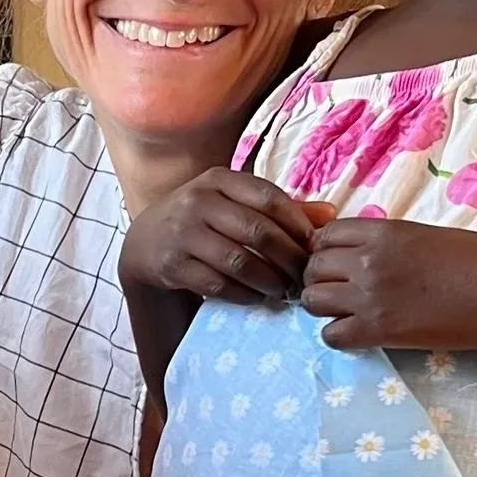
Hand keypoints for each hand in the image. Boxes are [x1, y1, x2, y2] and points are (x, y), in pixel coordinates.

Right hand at [118, 169, 311, 304]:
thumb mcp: (235, 203)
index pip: (269, 198)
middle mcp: (198, 201)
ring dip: (269, 280)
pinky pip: (218, 284)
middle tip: (304, 276)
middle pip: (257, 231)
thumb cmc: (203, 219)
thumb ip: (281, 208)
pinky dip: (245, 294)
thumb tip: (331, 215)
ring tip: (284, 290)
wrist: (146, 242)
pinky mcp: (172, 265)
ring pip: (239, 261)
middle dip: (288, 258)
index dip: (297, 224)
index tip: (313, 246)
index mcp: (219, 179)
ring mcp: (182, 233)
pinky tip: (258, 297)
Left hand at [302, 215, 476, 355]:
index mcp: (382, 231)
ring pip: (312, 300)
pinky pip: (331, 336)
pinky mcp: (379, 330)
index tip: (339, 264)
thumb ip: (388, 241)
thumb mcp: (426, 236)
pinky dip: (339, 337)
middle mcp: (368, 259)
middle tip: (341, 292)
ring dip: (324, 308)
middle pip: (311, 267)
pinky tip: (359, 334)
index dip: (325, 251)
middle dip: (320, 279)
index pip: (324, 236)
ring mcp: (370, 295)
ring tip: (348, 313)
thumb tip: (364, 250)